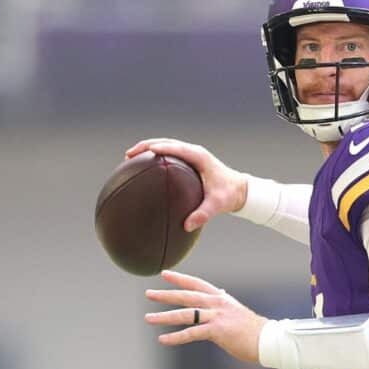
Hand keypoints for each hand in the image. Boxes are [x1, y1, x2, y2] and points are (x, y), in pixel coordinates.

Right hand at [125, 138, 247, 231]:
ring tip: (129, 158)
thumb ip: (203, 214)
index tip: (147, 151)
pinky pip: (169, 155)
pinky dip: (155, 158)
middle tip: (128, 154)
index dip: (162, 148)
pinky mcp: (189, 161)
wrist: (240, 190)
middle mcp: (195, 153)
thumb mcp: (218, 205)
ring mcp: (191, 155)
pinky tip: (142, 168)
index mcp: (200, 157)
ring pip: (166, 146)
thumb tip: (187, 225)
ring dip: (148, 149)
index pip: (178, 148)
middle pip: (167, 142)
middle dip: (146, 146)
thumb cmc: (229, 196)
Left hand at [144, 270, 267, 363]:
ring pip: (185, 314)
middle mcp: (217, 303)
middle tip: (148, 293)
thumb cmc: (252, 329)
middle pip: (187, 296)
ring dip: (164, 316)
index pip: (197, 284)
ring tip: (149, 318)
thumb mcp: (235, 311)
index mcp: (221, 297)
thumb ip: (223, 305)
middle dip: (166, 294)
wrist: (266, 339)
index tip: (164, 274)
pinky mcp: (217, 330)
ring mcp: (217, 316)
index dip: (180, 278)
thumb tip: (219, 297)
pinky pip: (191, 333)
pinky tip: (163, 339)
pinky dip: (176, 337)